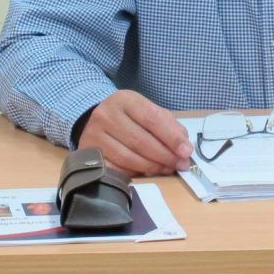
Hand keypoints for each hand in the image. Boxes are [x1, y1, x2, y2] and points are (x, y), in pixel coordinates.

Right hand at [78, 90, 193, 176]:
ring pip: (128, 157)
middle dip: (165, 156)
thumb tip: (184, 147)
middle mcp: (106, 115)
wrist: (96, 120)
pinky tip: (147, 174)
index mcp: (125, 99)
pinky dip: (134, 174)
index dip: (171, 137)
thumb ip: (168, 125)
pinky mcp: (87, 154)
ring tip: (167, 169)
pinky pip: (115, 169)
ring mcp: (94, 135)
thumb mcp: (148, 111)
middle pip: (140, 140)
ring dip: (152, 167)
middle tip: (181, 165)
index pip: (152, 119)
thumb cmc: (129, 117)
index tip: (186, 152)